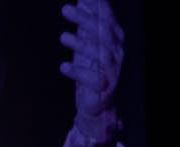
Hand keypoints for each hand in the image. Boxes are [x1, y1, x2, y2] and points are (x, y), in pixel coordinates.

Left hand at [59, 0, 123, 129]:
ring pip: (99, 53)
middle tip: (65, 9)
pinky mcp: (104, 88)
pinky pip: (92, 78)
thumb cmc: (91, 70)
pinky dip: (77, 72)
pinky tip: (63, 67)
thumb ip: (86, 24)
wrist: (98, 105)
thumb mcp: (87, 44)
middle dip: (84, 19)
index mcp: (114, 39)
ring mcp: (112, 70)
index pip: (106, 18)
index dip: (96, 6)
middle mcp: (116, 52)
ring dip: (80, 43)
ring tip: (63, 37)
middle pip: (102, 32)